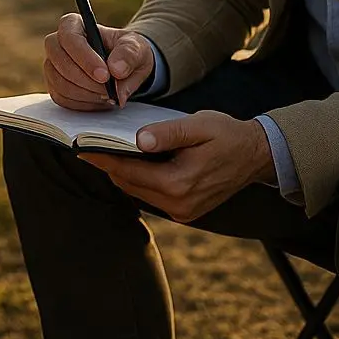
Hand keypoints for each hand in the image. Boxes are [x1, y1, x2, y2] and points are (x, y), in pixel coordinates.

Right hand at [42, 14, 155, 109]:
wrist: (124, 70)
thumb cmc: (126, 53)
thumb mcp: (136, 48)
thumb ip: (129, 54)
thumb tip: (116, 69)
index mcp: (74, 24)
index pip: (69, 36)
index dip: (84, 57)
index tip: (105, 75)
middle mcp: (57, 43)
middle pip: (58, 59)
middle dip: (85, 79)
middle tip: (109, 90)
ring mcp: (53, 66)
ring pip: (59, 82)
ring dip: (86, 93)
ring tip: (108, 95)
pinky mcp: (54, 86)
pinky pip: (62, 98)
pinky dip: (83, 103)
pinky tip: (100, 100)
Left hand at [81, 111, 273, 222]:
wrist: (257, 155)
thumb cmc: (227, 135)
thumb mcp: (199, 126)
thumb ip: (168, 134)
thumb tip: (138, 141)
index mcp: (179, 183)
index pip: (129, 171)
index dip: (103, 159)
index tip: (82, 149)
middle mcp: (179, 205)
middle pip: (130, 185)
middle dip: (109, 166)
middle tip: (90, 147)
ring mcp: (183, 212)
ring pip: (139, 192)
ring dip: (124, 174)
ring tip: (107, 153)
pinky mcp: (187, 212)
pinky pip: (153, 196)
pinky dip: (141, 181)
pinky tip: (134, 163)